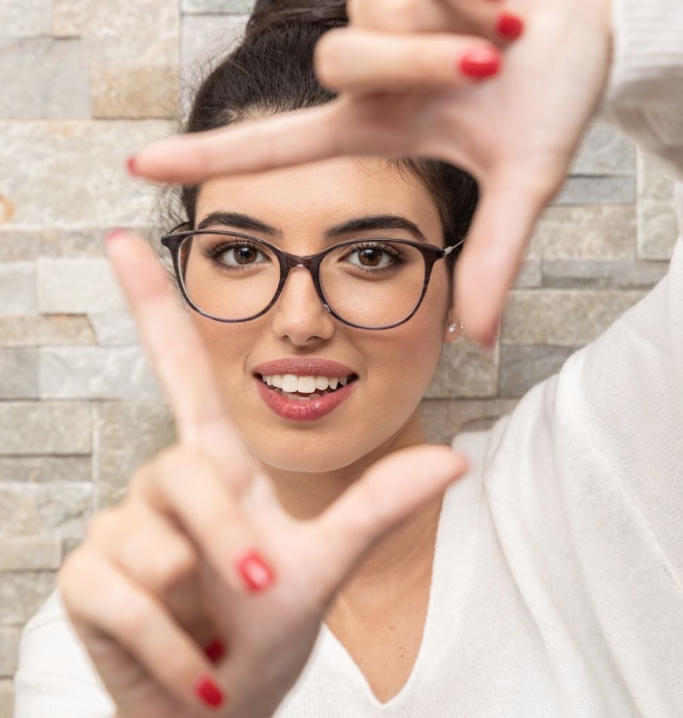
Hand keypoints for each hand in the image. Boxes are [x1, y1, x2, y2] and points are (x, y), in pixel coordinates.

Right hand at [57, 229, 469, 717]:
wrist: (220, 707)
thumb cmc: (267, 629)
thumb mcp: (325, 567)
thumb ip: (378, 508)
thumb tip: (456, 459)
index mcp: (219, 466)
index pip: (179, 369)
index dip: (153, 304)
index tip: (125, 237)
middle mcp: (164, 484)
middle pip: (186, 474)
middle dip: (226, 540)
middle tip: (256, 588)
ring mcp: (122, 530)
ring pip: (156, 542)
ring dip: (199, 602)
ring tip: (211, 633)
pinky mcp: (87, 581)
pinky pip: (120, 596)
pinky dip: (166, 649)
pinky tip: (186, 667)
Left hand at [128, 0, 611, 347]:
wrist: (593, 18)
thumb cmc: (553, 91)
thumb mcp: (524, 180)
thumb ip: (495, 256)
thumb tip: (480, 340)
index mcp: (380, 125)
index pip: (278, 145)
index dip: (211, 158)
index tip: (139, 169)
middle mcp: (369, 73)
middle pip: (344, 66)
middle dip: (422, 64)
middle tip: (493, 59)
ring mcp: (381, 15)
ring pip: (370, 23)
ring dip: (451, 31)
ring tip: (505, 29)